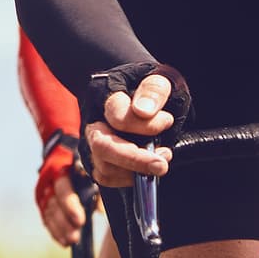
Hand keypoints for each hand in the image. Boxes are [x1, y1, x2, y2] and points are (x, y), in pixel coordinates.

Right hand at [34, 144, 89, 245]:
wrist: (63, 157)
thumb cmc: (83, 167)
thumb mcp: (91, 173)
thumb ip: (96, 189)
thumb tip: (101, 210)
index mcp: (61, 170)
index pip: (63, 188)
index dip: (70, 205)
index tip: (81, 221)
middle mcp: (49, 182)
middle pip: (54, 204)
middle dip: (64, 222)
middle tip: (74, 237)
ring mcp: (44, 193)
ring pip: (49, 213)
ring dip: (60, 229)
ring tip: (70, 242)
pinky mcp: (43, 203)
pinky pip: (47, 219)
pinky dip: (55, 231)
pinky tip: (63, 242)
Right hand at [82, 70, 178, 187]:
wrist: (143, 98)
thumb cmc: (151, 89)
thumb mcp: (160, 78)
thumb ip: (153, 90)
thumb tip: (142, 111)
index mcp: (104, 93)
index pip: (117, 116)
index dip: (145, 125)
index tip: (168, 121)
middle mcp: (92, 120)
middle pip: (102, 146)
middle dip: (134, 159)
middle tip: (161, 165)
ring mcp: (91, 142)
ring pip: (104, 167)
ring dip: (136, 170)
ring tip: (160, 161)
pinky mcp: (96, 160)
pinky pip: (106, 178)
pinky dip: (129, 179)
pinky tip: (146, 169)